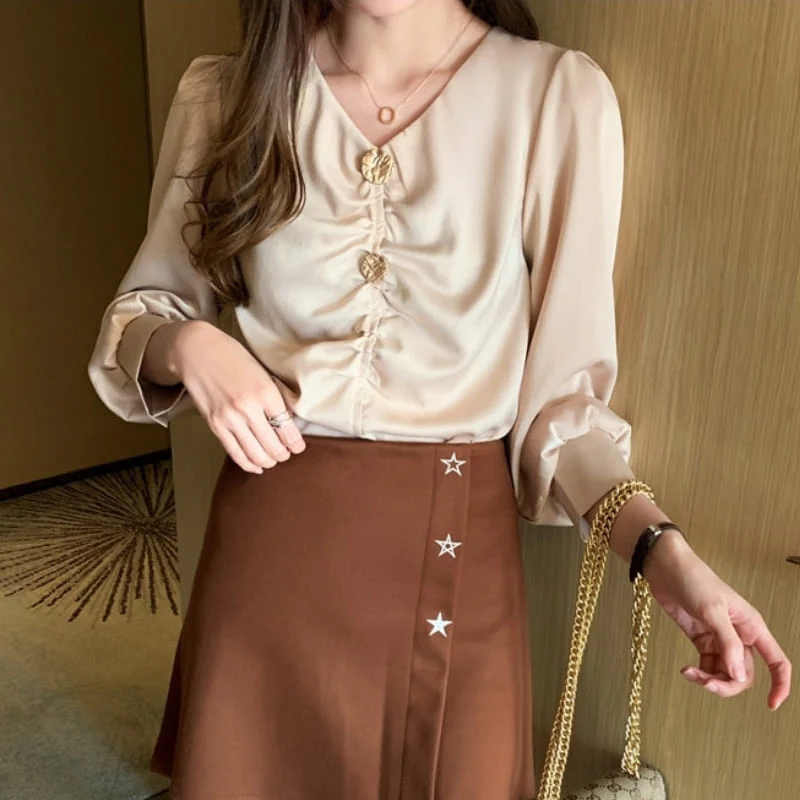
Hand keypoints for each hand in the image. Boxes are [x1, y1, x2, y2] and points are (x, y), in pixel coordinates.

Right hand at [161, 320, 305, 472]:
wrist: (197, 351)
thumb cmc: (233, 358)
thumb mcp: (263, 372)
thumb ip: (276, 397)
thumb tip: (290, 422)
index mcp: (265, 392)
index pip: (288, 429)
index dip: (296, 444)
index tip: (299, 447)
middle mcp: (248, 408)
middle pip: (273, 446)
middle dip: (283, 455)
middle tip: (287, 453)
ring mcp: (229, 419)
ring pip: (255, 454)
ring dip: (268, 461)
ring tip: (273, 459)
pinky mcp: (214, 425)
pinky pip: (235, 453)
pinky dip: (248, 464)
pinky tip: (257, 466)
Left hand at [642, 531, 791, 709]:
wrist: (665, 567)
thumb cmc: (694, 579)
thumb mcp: (712, 610)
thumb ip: (727, 643)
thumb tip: (738, 676)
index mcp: (751, 626)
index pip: (777, 661)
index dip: (779, 685)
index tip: (771, 704)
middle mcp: (739, 635)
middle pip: (744, 674)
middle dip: (727, 684)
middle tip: (706, 682)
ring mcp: (719, 638)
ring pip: (725, 673)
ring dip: (710, 680)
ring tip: (690, 673)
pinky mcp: (701, 639)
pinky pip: (708, 666)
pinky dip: (700, 672)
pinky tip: (686, 669)